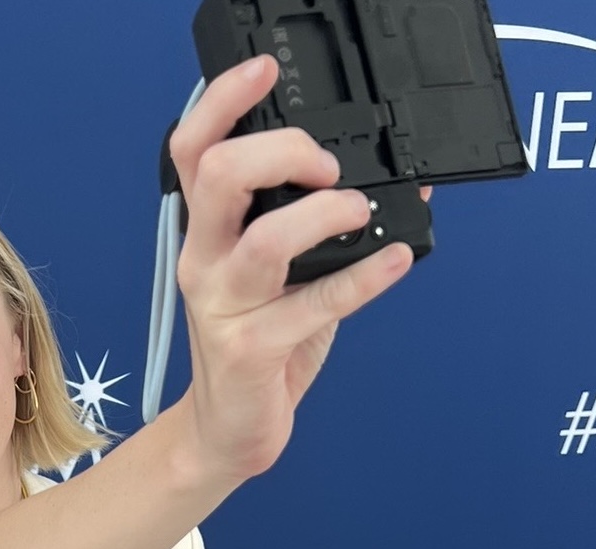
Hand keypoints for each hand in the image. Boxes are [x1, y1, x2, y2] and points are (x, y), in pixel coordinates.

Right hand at [167, 54, 416, 485]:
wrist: (229, 430)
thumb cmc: (258, 346)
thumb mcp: (280, 277)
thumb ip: (320, 228)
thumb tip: (401, 183)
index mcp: (206, 234)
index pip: (194, 151)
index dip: (223, 102)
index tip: (264, 72)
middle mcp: (205, 262)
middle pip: (220, 177)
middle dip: (283, 151)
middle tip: (327, 166)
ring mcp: (224, 308)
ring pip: (266, 240)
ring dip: (324, 214)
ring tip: (359, 212)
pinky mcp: (252, 351)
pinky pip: (315, 305)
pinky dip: (365, 277)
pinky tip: (397, 259)